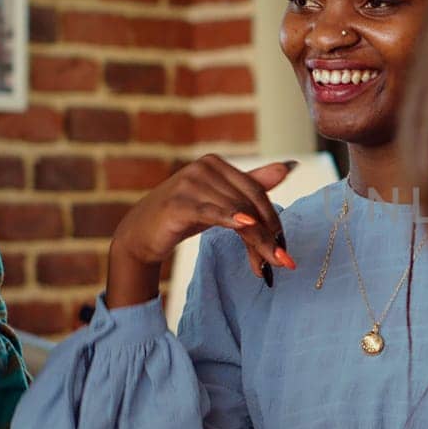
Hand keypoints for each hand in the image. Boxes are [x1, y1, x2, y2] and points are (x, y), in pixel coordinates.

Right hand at [106, 155, 296, 307]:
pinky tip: (246, 227)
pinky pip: (212, 212)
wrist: (139, 234)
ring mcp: (189, 183)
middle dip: (268, 234)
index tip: (284, 247)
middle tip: (282, 261)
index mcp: (216, 164)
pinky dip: (231, 219)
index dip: (273, 220)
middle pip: (250, 203)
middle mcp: (204, 167)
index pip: (256, 192)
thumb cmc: (182, 216)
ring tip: (266, 264)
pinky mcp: (177, 203)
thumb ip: (251, 185)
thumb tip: (287, 167)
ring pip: (238, 212)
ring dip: (256, 241)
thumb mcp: (219, 201)